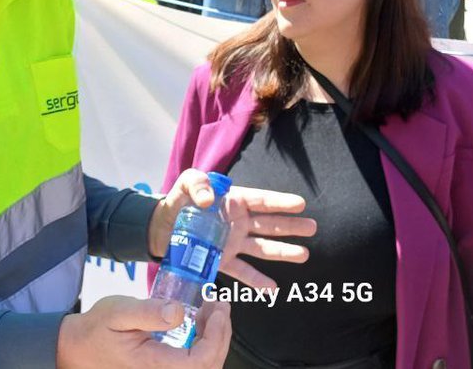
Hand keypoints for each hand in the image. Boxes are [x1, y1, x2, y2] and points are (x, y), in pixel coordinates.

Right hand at [55, 296, 230, 367]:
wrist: (79, 347)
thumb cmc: (97, 329)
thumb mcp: (118, 311)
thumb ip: (147, 312)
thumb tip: (177, 311)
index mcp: (152, 364)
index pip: (199, 363)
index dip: (216, 338)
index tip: (218, 310)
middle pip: (209, 366)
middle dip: (221, 334)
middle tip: (219, 304)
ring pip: (205, 366)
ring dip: (216, 338)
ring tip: (212, 309)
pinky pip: (194, 363)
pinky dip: (205, 342)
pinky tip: (200, 321)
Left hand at [150, 169, 315, 289]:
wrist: (160, 227)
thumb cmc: (177, 200)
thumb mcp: (186, 184)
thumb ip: (198, 184)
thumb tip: (209, 199)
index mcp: (234, 201)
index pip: (261, 201)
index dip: (280, 202)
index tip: (300, 204)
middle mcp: (238, 222)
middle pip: (269, 224)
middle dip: (291, 226)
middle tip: (312, 228)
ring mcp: (233, 242)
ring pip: (262, 247)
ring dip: (282, 251)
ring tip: (303, 255)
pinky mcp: (222, 261)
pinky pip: (242, 271)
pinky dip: (256, 281)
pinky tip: (272, 289)